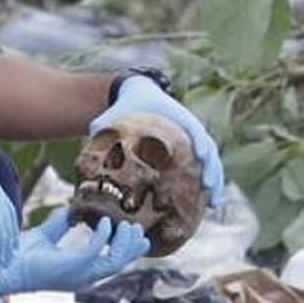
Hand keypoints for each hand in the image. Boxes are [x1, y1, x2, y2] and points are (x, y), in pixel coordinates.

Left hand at [0, 208, 149, 294]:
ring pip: (114, 261)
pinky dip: (104, 236)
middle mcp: (83, 275)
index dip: (126, 249)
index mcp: (80, 270)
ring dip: (124, 242)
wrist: (4, 265)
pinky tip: (105, 221)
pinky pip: (96, 251)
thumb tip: (70, 209)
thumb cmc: (21, 254)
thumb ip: (60, 223)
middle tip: (138, 228)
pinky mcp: (72, 266)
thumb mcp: (46, 234)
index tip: (137, 234)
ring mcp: (79, 273)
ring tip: (128, 224)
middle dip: (131, 246)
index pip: (110, 262)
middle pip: (118, 263)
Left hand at [91, 75, 224, 205]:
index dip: (199, 141)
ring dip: (215, 180)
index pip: (192, 128)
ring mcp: (191, 140)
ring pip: (211, 161)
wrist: (136, 97)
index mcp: (174, 115)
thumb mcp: (112, 113)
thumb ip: (102, 125)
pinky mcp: (189, 152)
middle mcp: (188, 128)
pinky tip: (209, 205)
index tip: (202, 156)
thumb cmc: (125, 106)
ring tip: (214, 202)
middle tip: (209, 186)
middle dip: (212, 167)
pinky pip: (203, 168)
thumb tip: (88, 142)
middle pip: (207, 148)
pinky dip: (208, 183)